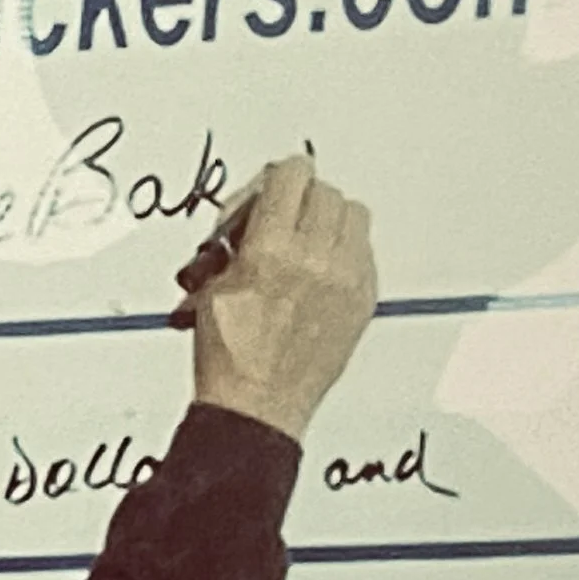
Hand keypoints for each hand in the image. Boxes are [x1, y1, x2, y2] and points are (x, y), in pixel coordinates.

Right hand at [186, 154, 375, 442]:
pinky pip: (366, 251)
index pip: (292, 176)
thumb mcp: (212, 284)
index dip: (279, 175)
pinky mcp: (363, 301)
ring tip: (308, 239)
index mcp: (270, 250)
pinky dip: (346, 249)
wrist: (256, 404)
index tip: (273, 184)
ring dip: (330, 218)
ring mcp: (346, 281)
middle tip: (283, 216)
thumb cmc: (229, 354)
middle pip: (325, 191)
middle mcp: (314, 260)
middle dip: (300, 198)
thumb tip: (258, 212)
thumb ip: (238, 241)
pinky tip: (323, 268)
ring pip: (354, 214)